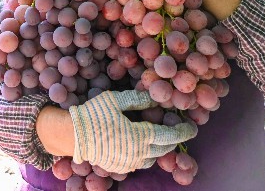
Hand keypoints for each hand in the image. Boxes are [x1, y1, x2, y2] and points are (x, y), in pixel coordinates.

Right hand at [69, 90, 196, 173]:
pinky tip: (140, 144)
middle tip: (177, 129)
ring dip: (159, 148)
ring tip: (159, 137)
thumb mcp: (115, 100)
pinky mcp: (120, 168)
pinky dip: (145, 154)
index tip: (192, 127)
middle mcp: (139, 154)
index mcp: (141, 136)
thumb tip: (155, 96)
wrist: (72, 136)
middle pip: (164, 149)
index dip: (183, 131)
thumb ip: (138, 99)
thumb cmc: (94, 115)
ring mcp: (130, 163)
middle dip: (173, 139)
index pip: (170, 135)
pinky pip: (139, 162)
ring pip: (153, 158)